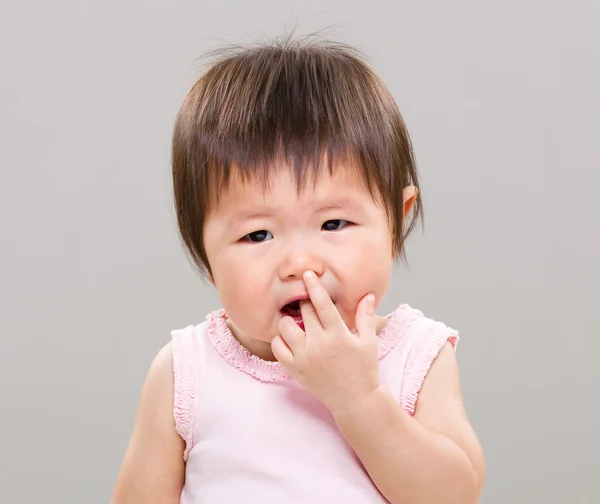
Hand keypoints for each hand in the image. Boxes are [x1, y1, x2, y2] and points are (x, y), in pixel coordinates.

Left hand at [271, 270, 379, 415]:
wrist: (355, 401)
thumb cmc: (364, 369)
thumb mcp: (369, 341)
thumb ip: (366, 316)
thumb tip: (369, 294)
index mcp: (338, 335)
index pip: (323, 304)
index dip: (314, 287)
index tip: (307, 274)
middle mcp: (319, 344)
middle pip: (304, 311)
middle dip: (305, 303)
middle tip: (308, 304)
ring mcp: (304, 357)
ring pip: (286, 327)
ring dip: (290, 320)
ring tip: (299, 323)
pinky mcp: (295, 369)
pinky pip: (277, 347)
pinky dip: (280, 339)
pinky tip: (290, 339)